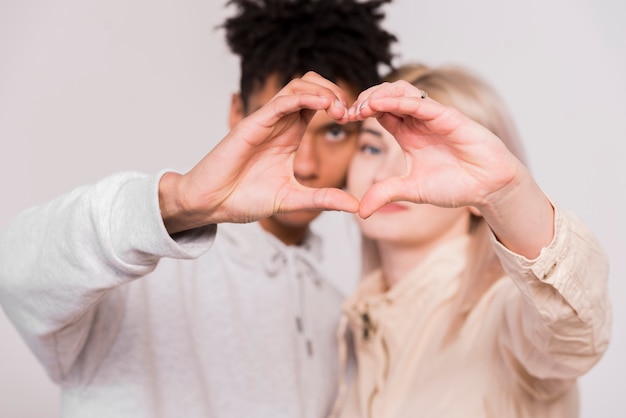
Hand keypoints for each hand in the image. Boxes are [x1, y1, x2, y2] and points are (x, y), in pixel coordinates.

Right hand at [160, 72, 357, 233]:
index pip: (318, 104)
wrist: (211, 204)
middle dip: (334, 91)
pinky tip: (322, 104)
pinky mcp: (252, 124)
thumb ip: (323, 199)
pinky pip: (281, 101)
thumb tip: (355, 205)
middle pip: (311, 86)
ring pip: (298, 86)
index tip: (354, 121)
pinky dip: (303, 97)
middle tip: (349, 112)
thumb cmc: (243, 199)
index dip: (339, 105)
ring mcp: (266, 121)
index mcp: (290, 135)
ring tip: (339, 108)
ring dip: (323, 90)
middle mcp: (279, 123)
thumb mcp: (292, 199)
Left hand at [348, 80, 521, 217]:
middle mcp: (418, 122)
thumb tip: (361, 212)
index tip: (343, 119)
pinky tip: (381, 104)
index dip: (361, 112)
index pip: (380, 113)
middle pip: (386, 96)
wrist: (488, 187)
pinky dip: (400, 100)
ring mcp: (432, 116)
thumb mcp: (412, 190)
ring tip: (362, 107)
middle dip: (365, 99)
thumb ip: (386, 194)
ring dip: (379, 94)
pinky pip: (421, 102)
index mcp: (407, 135)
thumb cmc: (456, 185)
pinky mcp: (448, 116)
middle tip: (348, 111)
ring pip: (402, 91)